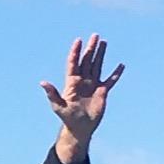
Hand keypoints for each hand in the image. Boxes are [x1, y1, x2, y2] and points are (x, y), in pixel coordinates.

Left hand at [42, 33, 123, 161]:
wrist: (80, 128)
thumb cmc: (67, 117)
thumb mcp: (58, 106)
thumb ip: (52, 93)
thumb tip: (42, 82)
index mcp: (72, 82)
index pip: (74, 63)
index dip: (75, 52)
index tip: (78, 40)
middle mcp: (82, 81)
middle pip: (87, 61)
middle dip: (90, 48)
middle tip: (95, 35)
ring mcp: (93, 85)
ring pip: (97, 66)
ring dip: (100, 55)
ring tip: (103, 42)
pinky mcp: (103, 92)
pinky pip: (111, 80)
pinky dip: (116, 73)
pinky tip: (121, 65)